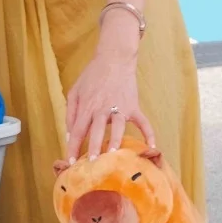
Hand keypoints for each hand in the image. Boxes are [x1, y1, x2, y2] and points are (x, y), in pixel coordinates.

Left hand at [66, 13, 154, 161]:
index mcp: (87, 106)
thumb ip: (70, 113)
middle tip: (91, 164)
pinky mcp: (133, 106)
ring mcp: (119, 107)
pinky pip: (143, 122)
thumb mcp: (75, 91)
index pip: (77, 130)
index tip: (71, 162)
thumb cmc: (92, 76)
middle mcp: (102, 108)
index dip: (73, 146)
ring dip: (115, 140)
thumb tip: (69, 135)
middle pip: (96, 130)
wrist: (113, 59)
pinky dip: (149, 134)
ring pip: (118, 127)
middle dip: (93, 147)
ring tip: (113, 155)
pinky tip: (152, 146)